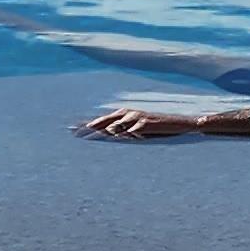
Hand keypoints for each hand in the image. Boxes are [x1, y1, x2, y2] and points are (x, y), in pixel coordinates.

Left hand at [81, 107, 208, 138]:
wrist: (179, 124)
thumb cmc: (156, 129)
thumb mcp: (136, 131)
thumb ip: (122, 132)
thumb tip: (105, 136)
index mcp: (123, 114)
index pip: (101, 120)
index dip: (85, 125)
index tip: (70, 129)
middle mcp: (128, 114)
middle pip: (103, 121)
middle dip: (87, 127)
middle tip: (72, 133)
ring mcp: (136, 117)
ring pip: (114, 125)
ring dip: (101, 131)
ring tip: (88, 136)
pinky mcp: (145, 123)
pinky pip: (131, 129)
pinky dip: (122, 133)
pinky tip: (114, 136)